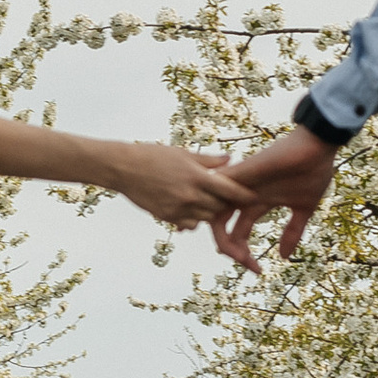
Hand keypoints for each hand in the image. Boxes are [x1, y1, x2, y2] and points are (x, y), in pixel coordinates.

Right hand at [96, 141, 240, 227]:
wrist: (123, 168)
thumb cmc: (153, 156)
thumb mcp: (183, 154)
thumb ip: (209, 161)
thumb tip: (230, 160)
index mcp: (197, 176)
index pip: (230, 189)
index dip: (244, 194)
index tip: (254, 196)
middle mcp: (190, 195)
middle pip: (220, 207)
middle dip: (226, 202)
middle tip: (231, 198)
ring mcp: (178, 208)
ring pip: (206, 217)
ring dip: (210, 211)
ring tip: (208, 200)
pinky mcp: (168, 217)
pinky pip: (190, 223)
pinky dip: (194, 218)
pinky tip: (189, 207)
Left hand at [211, 126, 340, 270]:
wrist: (318, 146)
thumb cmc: (313, 170)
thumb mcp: (303, 208)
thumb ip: (292, 232)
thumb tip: (284, 257)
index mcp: (256, 203)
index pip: (238, 234)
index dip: (244, 256)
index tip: (259, 271)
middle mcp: (243, 196)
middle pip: (220, 228)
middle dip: (230, 252)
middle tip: (249, 266)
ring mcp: (240, 185)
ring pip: (214, 214)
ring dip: (223, 239)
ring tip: (240, 256)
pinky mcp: (240, 173)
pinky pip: (214, 191)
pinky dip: (212, 210)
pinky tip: (221, 229)